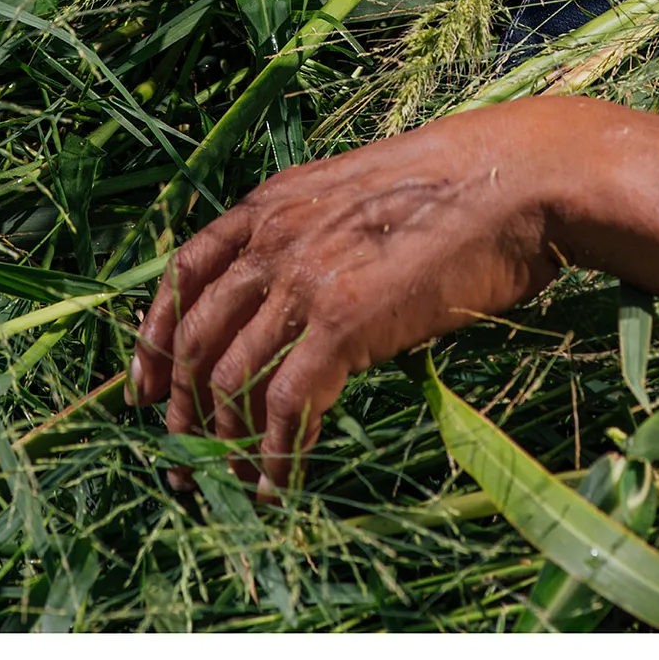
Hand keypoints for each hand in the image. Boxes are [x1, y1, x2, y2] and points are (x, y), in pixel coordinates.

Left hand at [127, 106, 570, 497]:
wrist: (513, 179)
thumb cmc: (454, 190)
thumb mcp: (354, 195)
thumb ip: (311, 236)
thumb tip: (297, 300)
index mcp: (267, 205)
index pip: (181, 275)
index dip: (156, 338)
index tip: (146, 386)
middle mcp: (270, 241)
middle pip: (196, 335)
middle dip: (181, 403)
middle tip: (182, 451)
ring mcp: (303, 281)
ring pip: (231, 376)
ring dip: (225, 437)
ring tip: (233, 477)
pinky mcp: (345, 324)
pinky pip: (287, 403)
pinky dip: (274, 452)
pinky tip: (277, 480)